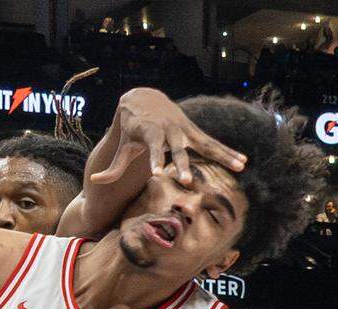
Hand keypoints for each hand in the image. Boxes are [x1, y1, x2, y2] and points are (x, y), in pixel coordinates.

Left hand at [93, 87, 247, 186]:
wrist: (142, 98)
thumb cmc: (131, 128)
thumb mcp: (121, 145)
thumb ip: (112, 168)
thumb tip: (95, 181)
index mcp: (151, 133)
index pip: (153, 149)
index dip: (155, 160)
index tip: (158, 174)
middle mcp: (171, 130)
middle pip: (179, 150)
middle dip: (183, 164)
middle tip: (188, 181)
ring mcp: (186, 130)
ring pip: (205, 145)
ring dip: (223, 156)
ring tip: (241, 167)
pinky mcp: (194, 132)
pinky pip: (212, 144)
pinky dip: (227, 152)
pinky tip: (242, 162)